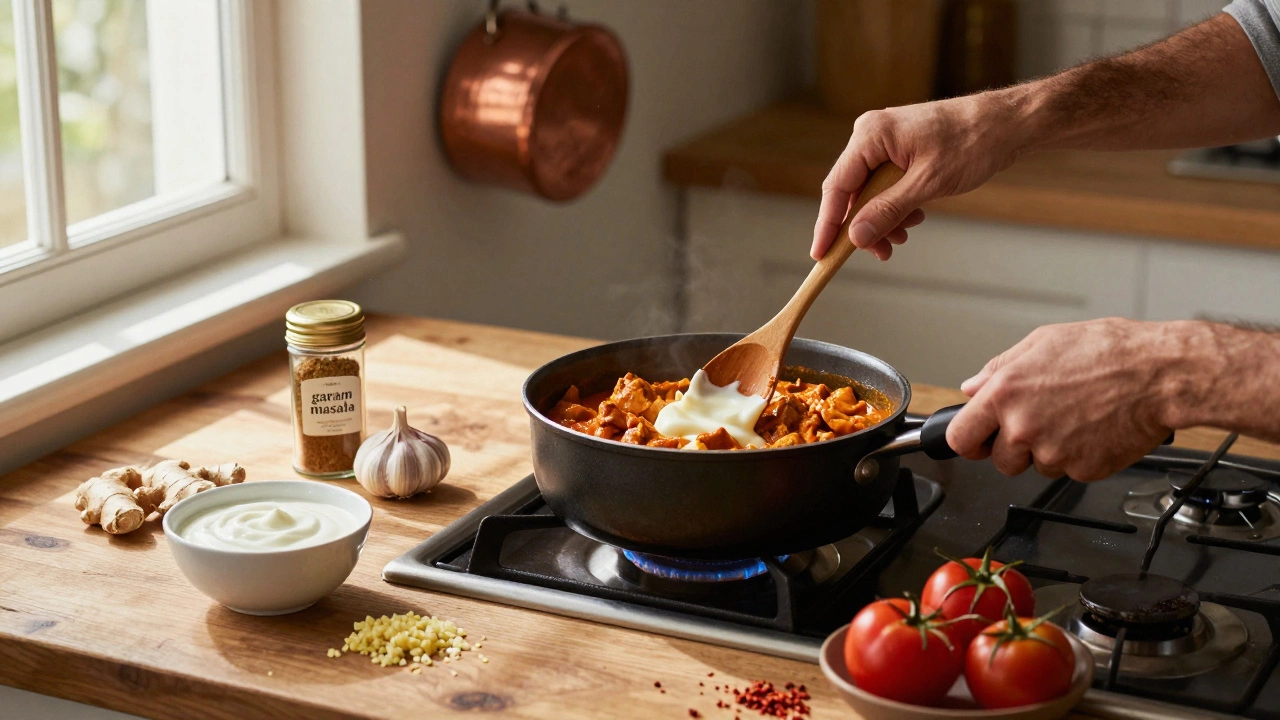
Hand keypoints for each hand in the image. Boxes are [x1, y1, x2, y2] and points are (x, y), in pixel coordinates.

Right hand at [811, 93, 1025, 261]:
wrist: (1008, 123)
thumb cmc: (972, 142)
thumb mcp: (927, 184)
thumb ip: (888, 211)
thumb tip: (856, 237)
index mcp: (870, 135)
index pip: (837, 187)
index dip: (828, 224)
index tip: (820, 254)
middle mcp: (871, 136)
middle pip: (852, 192)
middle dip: (864, 226)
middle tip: (880, 253)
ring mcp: (886, 142)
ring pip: (870, 192)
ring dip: (883, 219)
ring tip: (903, 237)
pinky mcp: (901, 151)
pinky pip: (886, 185)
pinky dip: (896, 206)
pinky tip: (914, 218)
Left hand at [945, 318, 1180, 480]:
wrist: (1160, 374)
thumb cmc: (1108, 351)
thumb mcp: (1042, 342)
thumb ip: (999, 369)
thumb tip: (972, 387)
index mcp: (1004, 394)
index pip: (960, 437)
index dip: (968, 441)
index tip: (976, 441)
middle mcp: (1023, 427)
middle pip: (999, 460)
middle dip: (1014, 447)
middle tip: (1041, 423)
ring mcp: (1053, 453)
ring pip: (1036, 467)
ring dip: (1049, 451)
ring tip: (1075, 419)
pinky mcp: (1083, 470)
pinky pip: (1069, 471)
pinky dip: (1079, 456)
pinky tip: (1094, 429)